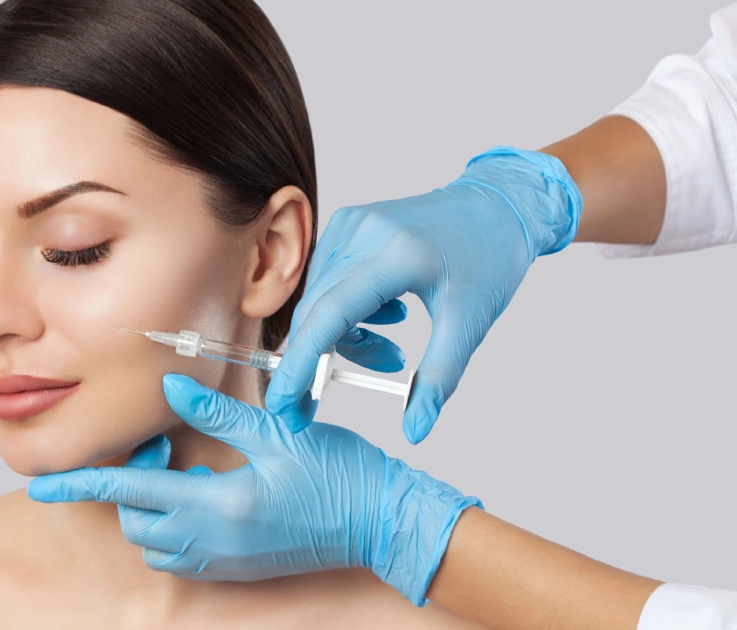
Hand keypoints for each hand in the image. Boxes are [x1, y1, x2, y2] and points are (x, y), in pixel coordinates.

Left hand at [27, 374, 479, 604]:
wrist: (383, 522)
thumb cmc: (340, 476)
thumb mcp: (278, 432)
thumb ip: (218, 413)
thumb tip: (171, 390)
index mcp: (218, 506)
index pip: (129, 494)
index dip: (80, 485)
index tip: (40, 485)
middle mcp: (215, 542)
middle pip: (136, 523)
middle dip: (129, 489)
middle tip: (161, 452)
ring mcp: (227, 561)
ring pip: (156, 544)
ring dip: (151, 511)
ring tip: (183, 474)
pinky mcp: (240, 568)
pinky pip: (183, 556)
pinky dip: (174, 528)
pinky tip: (204, 495)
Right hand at [266, 147, 581, 442]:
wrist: (498, 205)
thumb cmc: (490, 259)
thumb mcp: (471, 324)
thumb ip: (439, 378)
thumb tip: (416, 430)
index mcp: (398, 254)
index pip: (331, 314)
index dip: (301, 362)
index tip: (283, 403)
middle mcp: (365, 232)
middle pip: (317, 311)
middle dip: (314, 363)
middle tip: (315, 405)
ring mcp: (351, 224)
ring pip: (320, 299)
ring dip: (343, 338)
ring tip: (390, 353)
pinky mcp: (347, 224)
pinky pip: (327, 281)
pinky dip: (346, 312)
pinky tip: (387, 316)